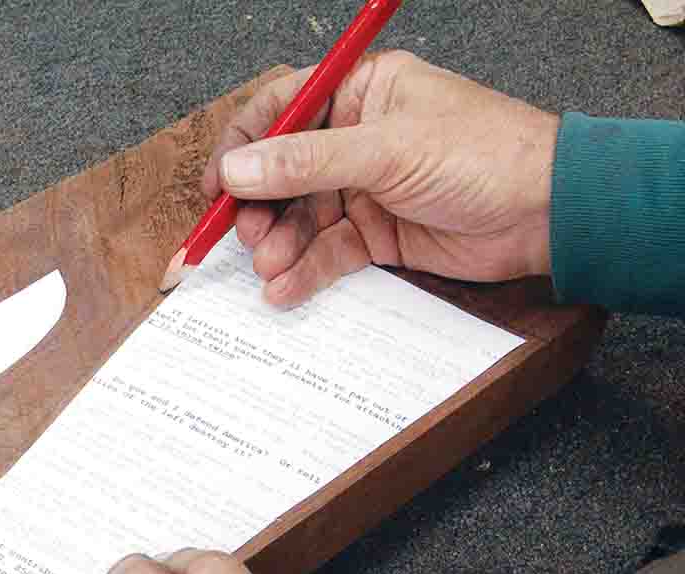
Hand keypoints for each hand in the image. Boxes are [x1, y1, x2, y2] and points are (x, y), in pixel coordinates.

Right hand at [201, 51, 559, 305]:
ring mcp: (364, 188)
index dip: (242, 147)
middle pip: (281, 172)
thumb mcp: (387, 152)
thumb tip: (239, 170)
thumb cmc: (487, 156)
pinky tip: (285, 288)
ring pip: (300, 218)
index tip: (218, 185)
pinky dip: (303, 272)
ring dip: (279, 245)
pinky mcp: (375, 234)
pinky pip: (325, 252)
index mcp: (362, 93)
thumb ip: (306, 163)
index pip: (281, 110)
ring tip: (269, 267)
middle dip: (258, 208)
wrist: (547, 216)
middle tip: (245, 236)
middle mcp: (356, 138)